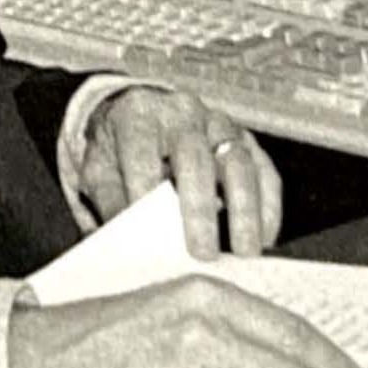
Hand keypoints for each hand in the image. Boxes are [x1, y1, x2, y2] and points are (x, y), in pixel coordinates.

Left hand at [80, 88, 281, 259]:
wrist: (144, 112)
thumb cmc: (121, 149)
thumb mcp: (99, 168)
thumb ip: (110, 200)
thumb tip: (128, 243)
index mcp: (138, 116)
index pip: (141, 154)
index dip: (144, 193)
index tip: (149, 236)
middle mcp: (182, 112)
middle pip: (194, 159)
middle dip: (199, 210)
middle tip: (204, 255)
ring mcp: (219, 123)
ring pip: (238, 162)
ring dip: (245, 210)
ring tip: (245, 252)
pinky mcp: (245, 138)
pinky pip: (264, 169)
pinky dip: (268, 205)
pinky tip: (265, 237)